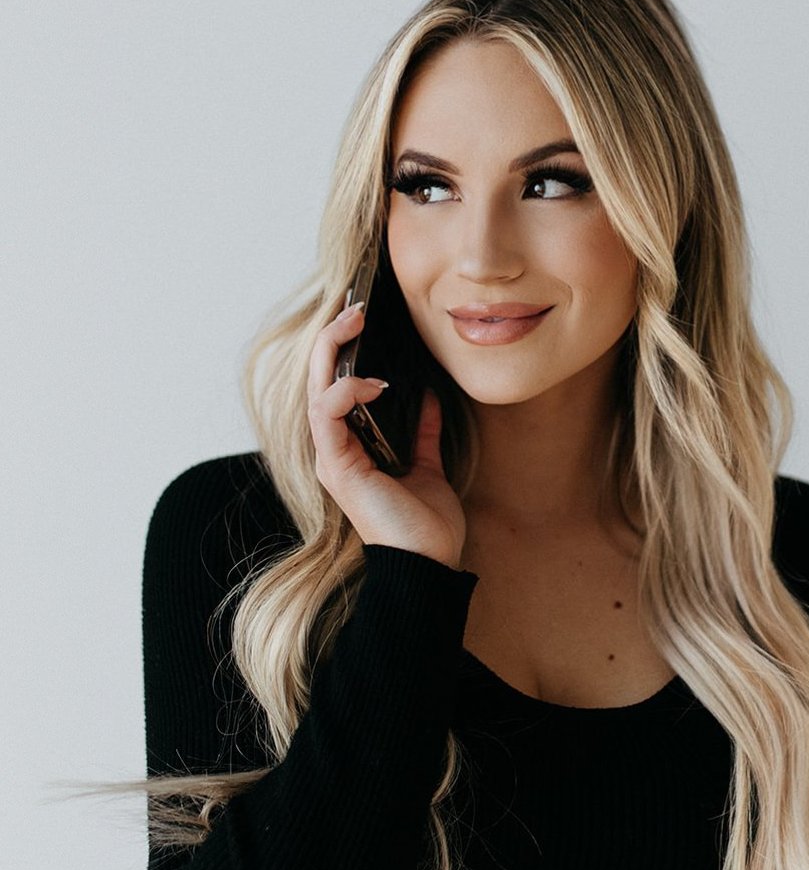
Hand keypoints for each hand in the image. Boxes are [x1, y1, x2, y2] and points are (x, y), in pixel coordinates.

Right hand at [307, 302, 467, 569]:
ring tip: (356, 322)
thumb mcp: (428, 466)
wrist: (427, 564)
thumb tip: (430, 396)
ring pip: (316, 390)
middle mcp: (334, 449)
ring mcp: (331, 457)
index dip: (344, 350)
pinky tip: (374, 381)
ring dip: (334, 351)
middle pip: (319, 380)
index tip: (364, 317)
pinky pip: (328, 416)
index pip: (335, 386)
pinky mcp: (336, 466)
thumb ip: (425, 431)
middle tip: (356, 305)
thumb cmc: (425, 524)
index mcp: (350, 448)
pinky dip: (346, 391)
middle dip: (334, 338)